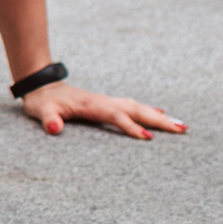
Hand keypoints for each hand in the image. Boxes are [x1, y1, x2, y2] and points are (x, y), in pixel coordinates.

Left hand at [21, 82, 184, 138]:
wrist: (41, 85)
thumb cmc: (42, 101)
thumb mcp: (41, 110)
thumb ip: (48, 119)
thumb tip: (53, 128)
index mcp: (92, 105)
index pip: (115, 116)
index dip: (130, 126)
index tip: (148, 138)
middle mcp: (104, 102)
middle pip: (136, 110)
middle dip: (158, 120)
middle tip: (182, 130)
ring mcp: (107, 101)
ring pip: (138, 107)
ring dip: (159, 116)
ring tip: (181, 126)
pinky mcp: (107, 103)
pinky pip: (133, 107)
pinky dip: (148, 111)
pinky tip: (161, 115)